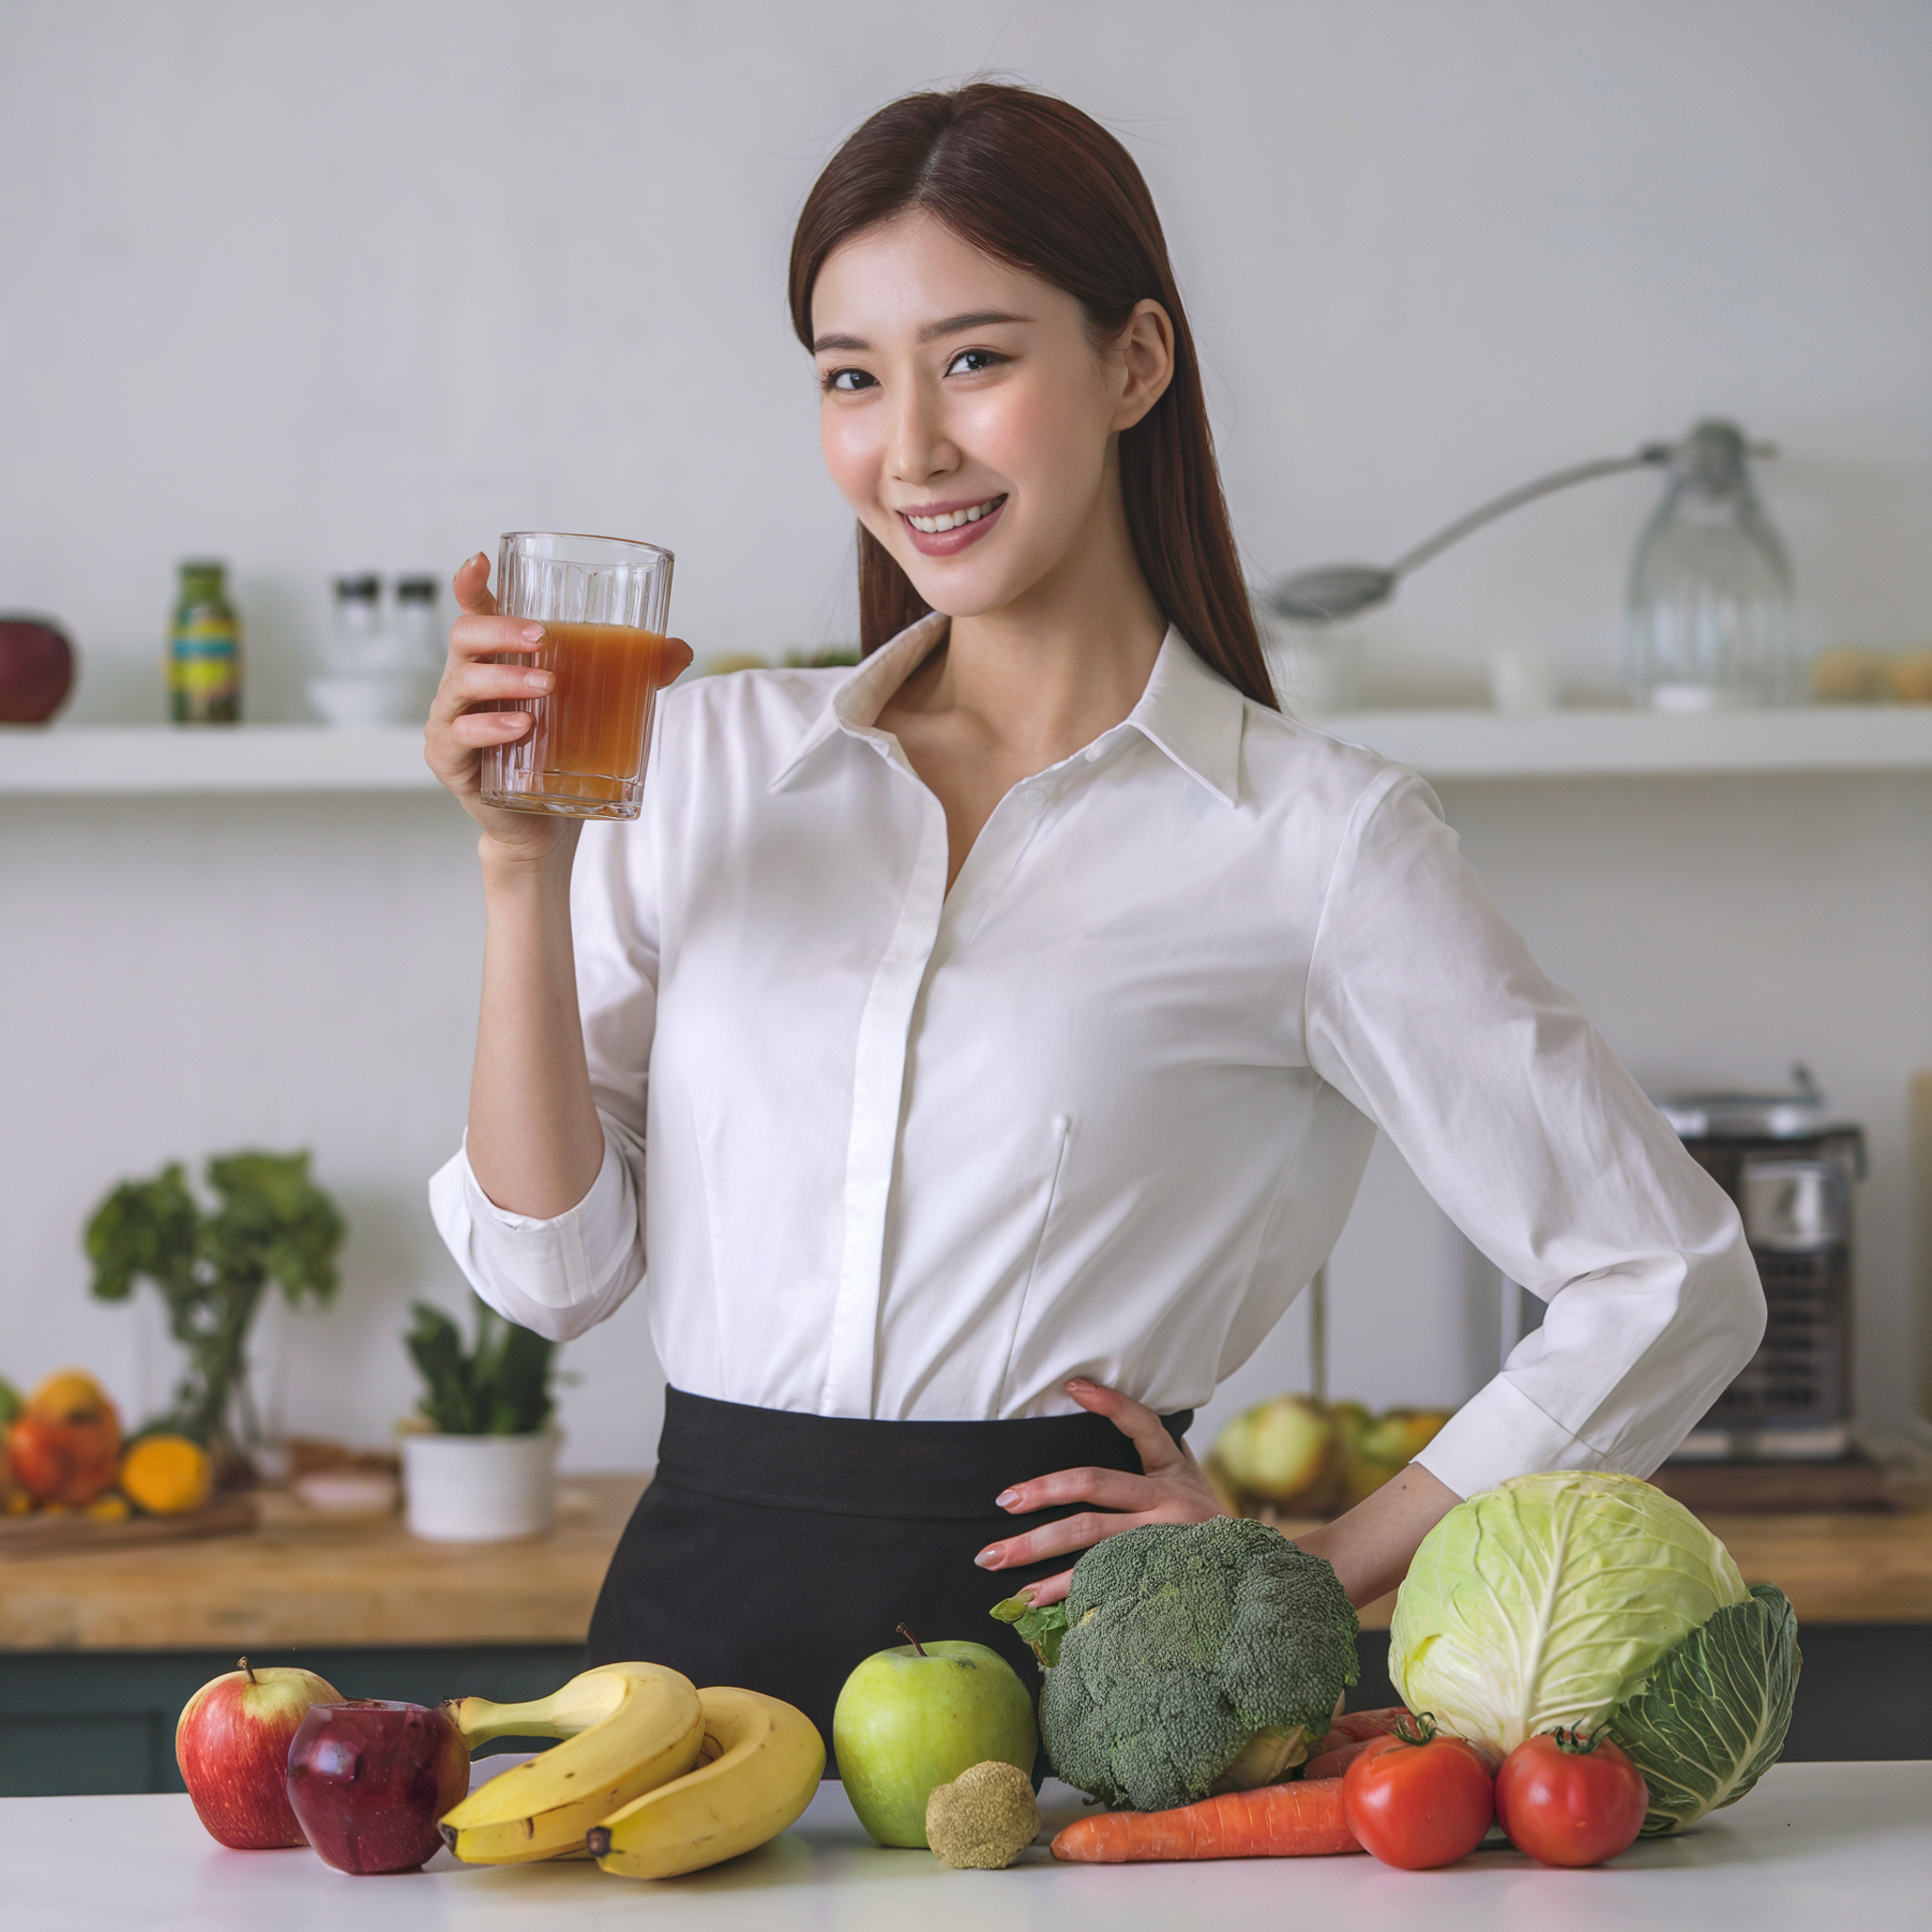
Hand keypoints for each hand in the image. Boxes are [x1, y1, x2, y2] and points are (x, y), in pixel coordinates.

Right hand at [423, 552, 692, 863]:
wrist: (546, 824)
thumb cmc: (563, 753)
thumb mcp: (600, 708)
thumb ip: (636, 674)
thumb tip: (680, 649)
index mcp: (495, 660)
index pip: (475, 612)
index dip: (471, 584)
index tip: (481, 561)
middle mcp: (465, 684)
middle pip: (465, 636)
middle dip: (501, 629)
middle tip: (545, 637)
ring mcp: (452, 720)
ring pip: (462, 683)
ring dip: (506, 678)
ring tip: (548, 686)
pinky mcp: (451, 761)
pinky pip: (460, 736)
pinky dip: (491, 729)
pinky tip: (522, 727)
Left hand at [973, 1378, 1226, 1607]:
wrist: (1256, 1580)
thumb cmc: (1207, 1528)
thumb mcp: (1191, 1485)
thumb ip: (1159, 1458)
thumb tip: (1119, 1419)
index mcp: (1173, 1474)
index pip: (1144, 1425)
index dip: (1110, 1404)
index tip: (1074, 1386)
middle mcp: (1167, 1504)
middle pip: (1095, 1485)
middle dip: (1042, 1491)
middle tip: (1003, 1500)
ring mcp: (1161, 1544)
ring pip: (1090, 1541)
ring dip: (1038, 1549)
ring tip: (995, 1556)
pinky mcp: (1155, 1580)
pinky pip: (1100, 1584)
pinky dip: (1062, 1593)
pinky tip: (1030, 1599)